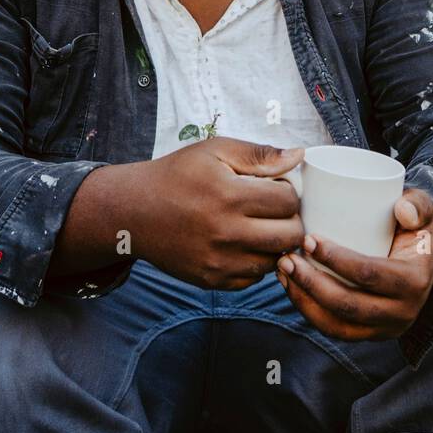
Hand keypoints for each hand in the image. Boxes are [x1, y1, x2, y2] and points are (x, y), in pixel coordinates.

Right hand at [132, 137, 305, 290]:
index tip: (275, 186)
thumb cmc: (177, 175)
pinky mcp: (212, 280)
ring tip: (260, 225)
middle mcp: (226, 233)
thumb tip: (298, 156)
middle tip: (275, 209)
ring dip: (275, 243)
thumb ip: (259, 154)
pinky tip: (243, 243)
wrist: (134, 212)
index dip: (288, 190)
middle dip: (290, 219)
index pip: (288, 200)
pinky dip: (256, 261)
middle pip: (290, 235)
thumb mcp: (215, 151)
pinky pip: (253, 278)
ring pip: (275, 260)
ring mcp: (219, 261)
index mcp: (230, 196)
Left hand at [275, 188, 432, 342]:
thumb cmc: (416, 230)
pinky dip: (310, 312)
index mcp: (414, 281)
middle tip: (287, 258)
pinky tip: (292, 288)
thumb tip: (401, 208)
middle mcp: (402, 312)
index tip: (308, 238)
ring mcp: (385, 328)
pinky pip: (335, 331)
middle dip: (311, 283)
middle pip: (348, 305)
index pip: (368, 274)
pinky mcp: (369, 334)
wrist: (426, 263)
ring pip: (337, 324)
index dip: (335, 259)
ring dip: (304, 300)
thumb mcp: (422, 211)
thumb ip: (417, 204)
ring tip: (283, 272)